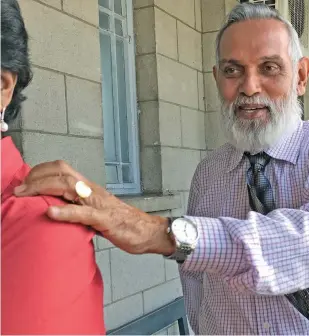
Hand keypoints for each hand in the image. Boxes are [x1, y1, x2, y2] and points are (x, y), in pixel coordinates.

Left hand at [14, 160, 174, 254]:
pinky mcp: (105, 219)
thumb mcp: (95, 213)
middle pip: (62, 172)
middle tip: (20, 189)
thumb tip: (56, 209)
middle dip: (37, 176)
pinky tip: (51, 212)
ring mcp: (99, 204)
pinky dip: (65, 211)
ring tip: (26, 194)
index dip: (41, 171)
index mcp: (90, 189)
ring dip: (43, 188)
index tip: (25, 183)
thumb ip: (78, 208)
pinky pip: (83, 212)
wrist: (147, 231)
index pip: (63, 169)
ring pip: (69, 186)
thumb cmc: (123, 223)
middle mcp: (93, 191)